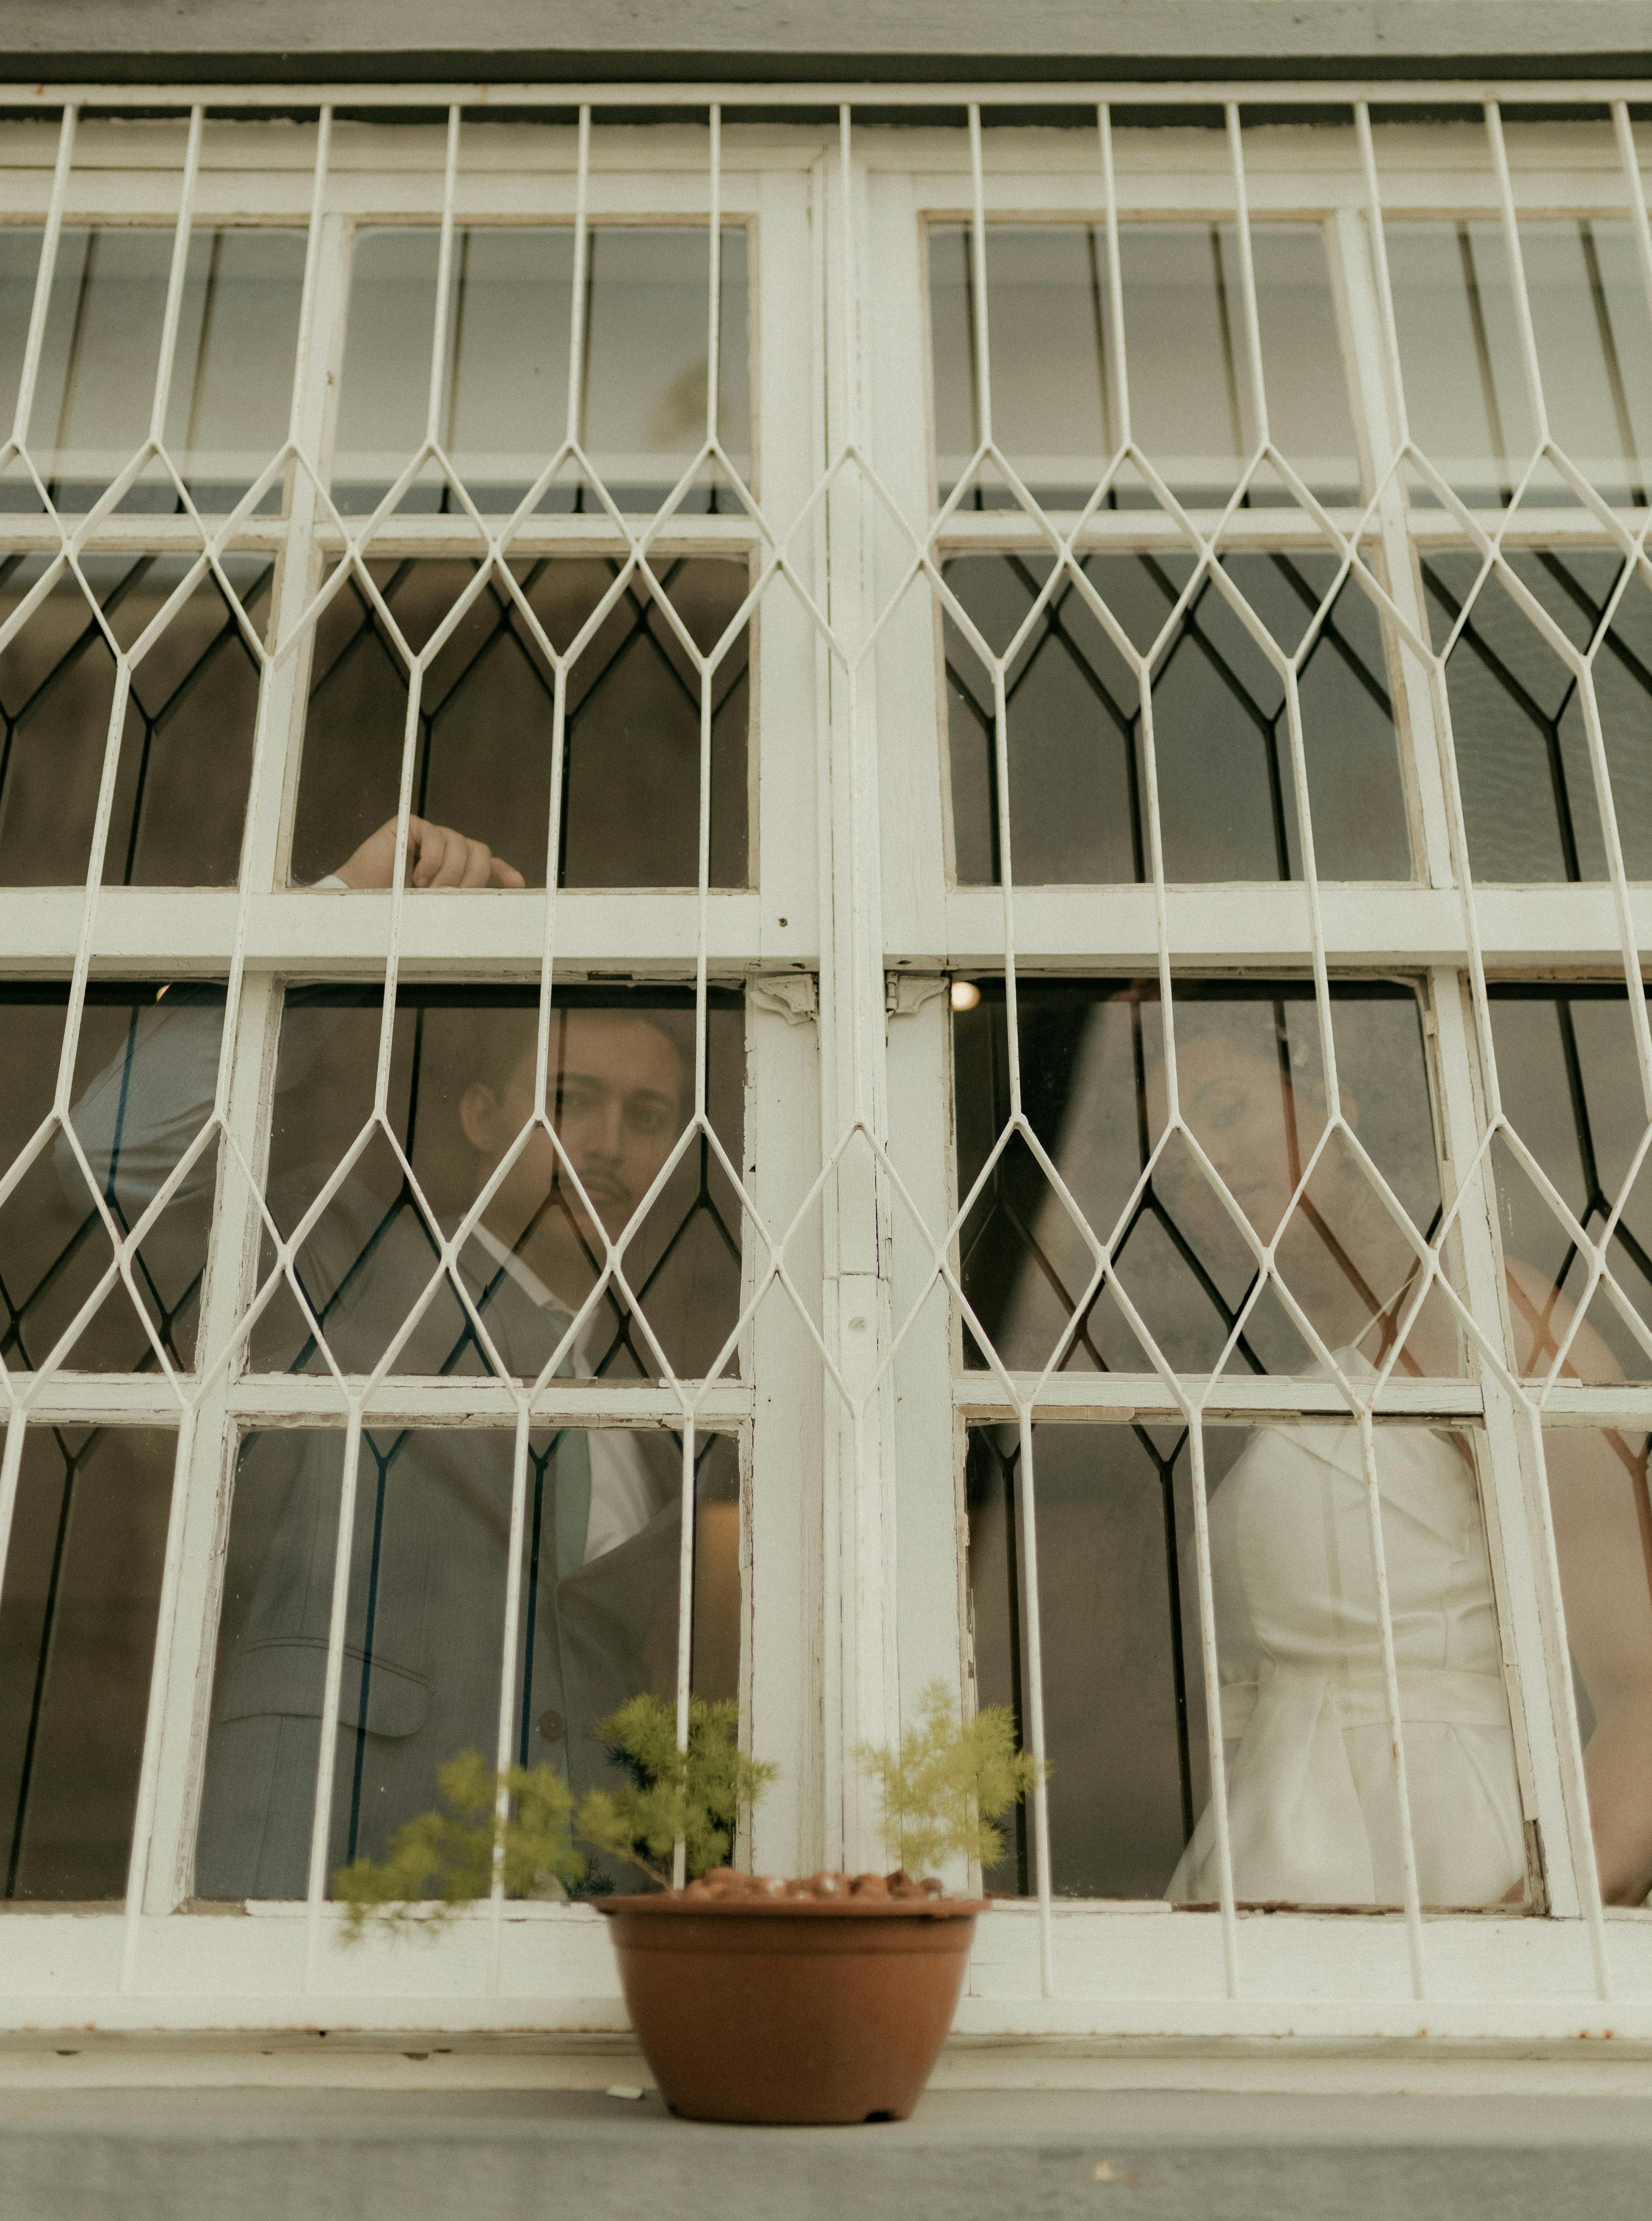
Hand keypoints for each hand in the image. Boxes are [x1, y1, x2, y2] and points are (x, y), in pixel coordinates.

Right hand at [333, 816, 526, 890]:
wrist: (358, 902)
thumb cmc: (394, 910)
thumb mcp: (434, 907)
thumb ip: (458, 899)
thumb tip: (489, 906)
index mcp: (454, 868)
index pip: (487, 863)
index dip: (505, 871)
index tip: (519, 886)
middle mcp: (445, 848)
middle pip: (480, 851)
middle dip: (472, 877)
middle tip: (451, 896)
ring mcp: (429, 835)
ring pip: (461, 844)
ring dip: (447, 873)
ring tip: (425, 890)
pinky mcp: (411, 825)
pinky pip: (436, 836)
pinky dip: (431, 860)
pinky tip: (415, 876)